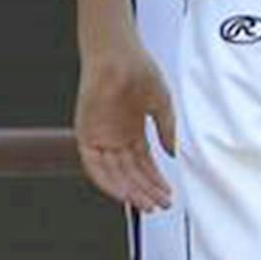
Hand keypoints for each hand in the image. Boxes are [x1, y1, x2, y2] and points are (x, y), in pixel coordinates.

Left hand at [75, 38, 175, 211]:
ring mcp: (101, 139)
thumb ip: (167, 130)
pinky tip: (124, 193)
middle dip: (147, 190)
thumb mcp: (162, 103)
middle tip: (161, 204)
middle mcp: (116, 138)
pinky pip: (95, 167)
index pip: (145, 164)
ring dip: (131, 191)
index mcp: (133, 131)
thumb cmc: (140, 70)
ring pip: (115, 175)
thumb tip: (174, 153)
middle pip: (131, 174)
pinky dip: (109, 182)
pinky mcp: (87, 137)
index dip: (157, 180)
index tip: (168, 193)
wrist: (119, 55)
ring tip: (147, 204)